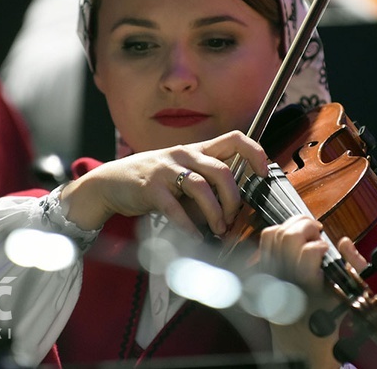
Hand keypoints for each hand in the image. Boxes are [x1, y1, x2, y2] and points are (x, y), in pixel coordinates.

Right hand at [61, 130, 268, 235]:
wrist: (112, 182)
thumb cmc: (153, 180)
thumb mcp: (182, 173)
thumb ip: (207, 183)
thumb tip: (236, 205)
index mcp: (197, 150)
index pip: (234, 138)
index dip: (255, 153)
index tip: (264, 172)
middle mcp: (184, 154)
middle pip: (222, 170)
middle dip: (234, 198)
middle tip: (232, 217)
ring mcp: (166, 169)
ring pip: (202, 187)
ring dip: (215, 213)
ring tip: (217, 229)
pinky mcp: (151, 188)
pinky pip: (175, 207)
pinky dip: (188, 225)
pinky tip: (194, 237)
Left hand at [259, 215, 367, 367]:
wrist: (300, 340)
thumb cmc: (326, 320)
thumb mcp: (347, 296)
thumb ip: (353, 266)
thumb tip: (344, 242)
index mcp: (308, 286)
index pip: (309, 252)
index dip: (320, 245)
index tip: (327, 250)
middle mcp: (285, 278)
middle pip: (288, 236)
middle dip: (306, 226)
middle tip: (318, 233)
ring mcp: (270, 274)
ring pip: (275, 233)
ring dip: (293, 225)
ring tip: (307, 233)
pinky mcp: (263, 271)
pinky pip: (266, 241)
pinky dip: (280, 231)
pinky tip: (294, 238)